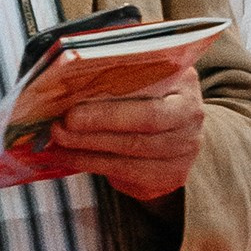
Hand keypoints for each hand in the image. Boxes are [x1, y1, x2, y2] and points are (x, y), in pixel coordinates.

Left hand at [55, 54, 205, 205]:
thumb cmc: (150, 96)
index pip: (149, 94)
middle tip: (61, 126)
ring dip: (88, 149)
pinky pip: (127, 173)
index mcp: (185, 85)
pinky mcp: (171, 177)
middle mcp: (191, 118)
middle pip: (142, 124)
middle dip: (96, 125)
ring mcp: (184, 151)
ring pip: (131, 153)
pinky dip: (92, 164)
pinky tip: (69, 157)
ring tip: (58, 141)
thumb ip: (119, 74)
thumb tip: (70, 79)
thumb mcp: (144, 76)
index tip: (72, 108)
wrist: (175, 131)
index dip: (110, 107)